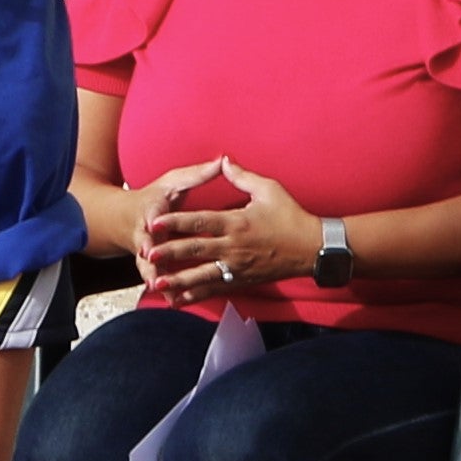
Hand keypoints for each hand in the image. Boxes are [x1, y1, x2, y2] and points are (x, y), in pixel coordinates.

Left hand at [142, 163, 317, 303]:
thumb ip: (243, 176)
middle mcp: (234, 247)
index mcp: (237, 223)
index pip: (200, 222)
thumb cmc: (292, 217)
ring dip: (178, 280)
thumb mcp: (270, 190)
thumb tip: (224, 160)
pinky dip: (196, 295)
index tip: (154, 222)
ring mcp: (237, 267)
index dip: (176, 221)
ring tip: (156, 285)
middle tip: (148, 254)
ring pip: (202, 275)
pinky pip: (215, 289)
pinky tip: (179, 300)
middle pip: (195, 250)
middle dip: (170, 253)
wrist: (313, 249)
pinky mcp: (242, 280)